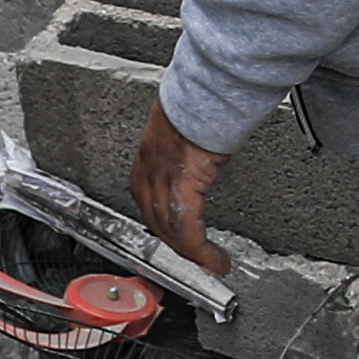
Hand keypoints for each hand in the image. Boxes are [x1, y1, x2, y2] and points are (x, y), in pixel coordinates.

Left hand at [128, 114, 227, 268]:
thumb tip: (194, 168)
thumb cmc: (196, 108)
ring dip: (193, 254)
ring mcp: (161, 183)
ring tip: (212, 264)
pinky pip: (187, 229)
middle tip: (202, 261)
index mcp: (144, 166)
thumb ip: (181, 159)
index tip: (185, 246)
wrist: (204, 94)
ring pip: (172, 231)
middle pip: (159, 225)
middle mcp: (147, 177)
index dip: (170, 234)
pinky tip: (214, 259)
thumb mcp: (179, 139)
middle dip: (181, 249)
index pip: (150, 211)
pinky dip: (201, 249)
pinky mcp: (181, 186)